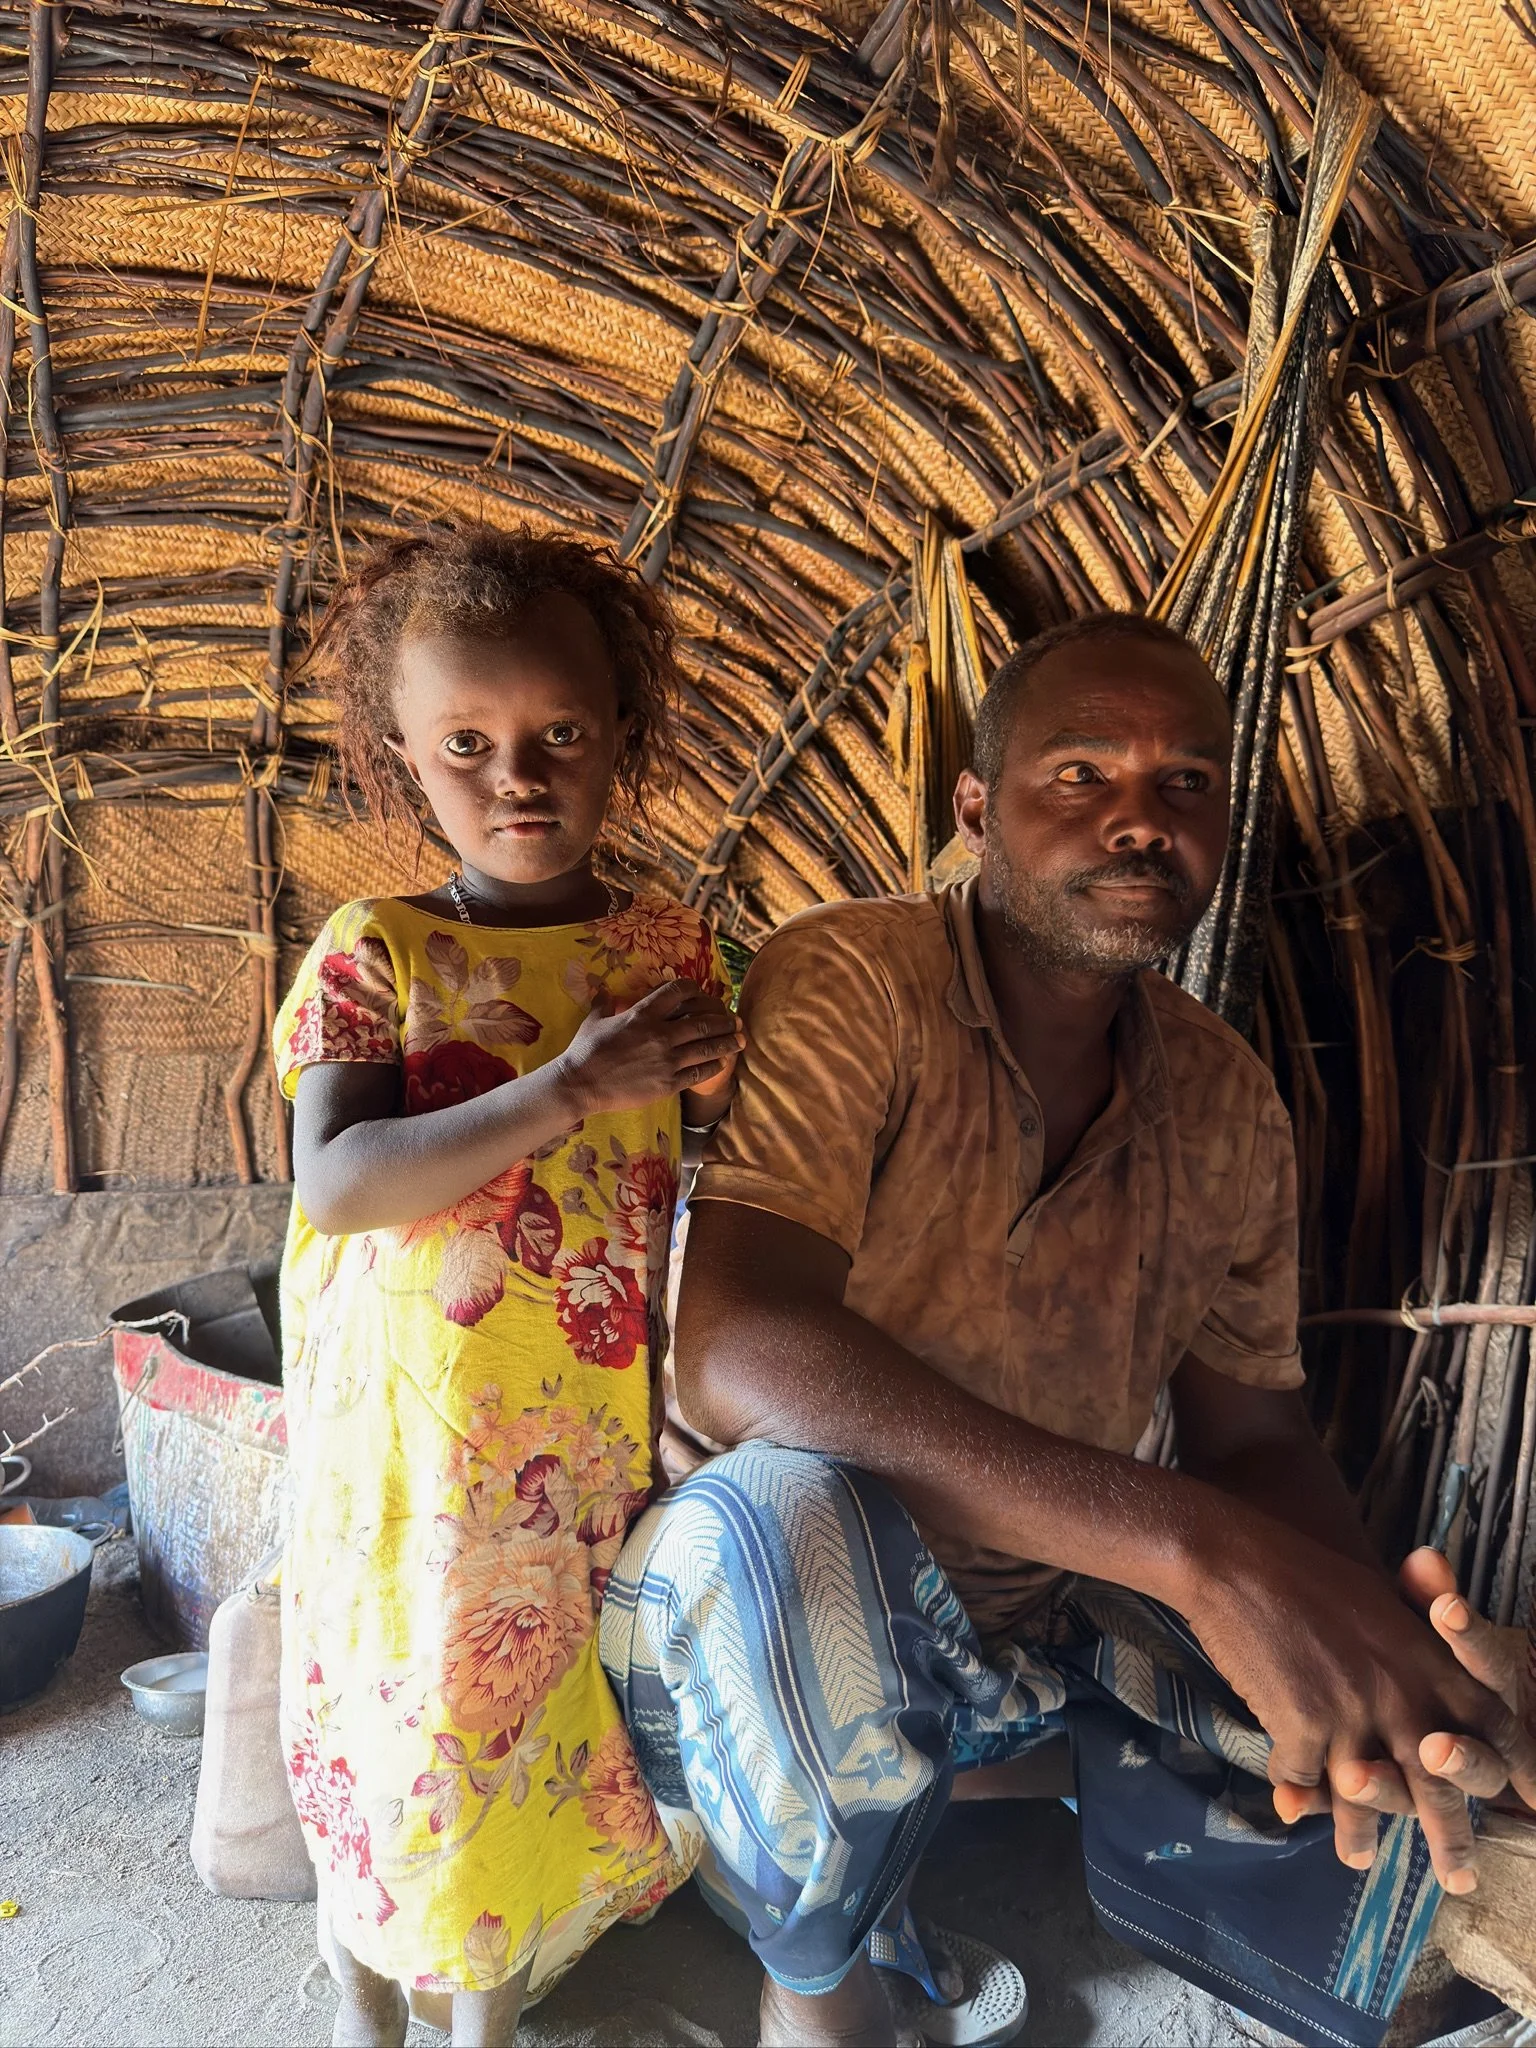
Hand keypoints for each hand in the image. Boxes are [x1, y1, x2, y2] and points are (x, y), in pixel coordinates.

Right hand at [560, 979, 742, 1117]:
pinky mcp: (668, 1083)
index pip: (678, 992)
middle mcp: (660, 1034)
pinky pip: (699, 1073)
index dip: (694, 990)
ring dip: (728, 1042)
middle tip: (735, 1020)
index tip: (703, 993)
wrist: (580, 1084)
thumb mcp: (594, 1020)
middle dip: (723, 1020)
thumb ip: (604, 1003)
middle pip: (703, 1023)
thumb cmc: (585, 1051)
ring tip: (741, 1040)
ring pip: (707, 1048)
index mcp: (643, 1014)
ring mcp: (667, 1061)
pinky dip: (714, 1066)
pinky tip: (722, 1063)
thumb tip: (602, 989)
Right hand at [1187, 1519, 1535, 1892]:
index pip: (1492, 1722)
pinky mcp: (1304, 1727)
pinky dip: (1296, 1791)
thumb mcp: (1378, 1596)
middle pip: (1442, 1783)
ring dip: (1361, 1833)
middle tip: (1460, 1879)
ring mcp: (1354, 1714)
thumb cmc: (1307, 1570)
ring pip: (1367, 1796)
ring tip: (1359, 1860)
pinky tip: (1290, 1804)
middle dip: (1451, 1837)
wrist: (1238, 1558)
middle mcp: (1403, 1694)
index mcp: (1430, 1660)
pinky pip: (1305, 1778)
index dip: (1511, 1764)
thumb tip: (1445, 1652)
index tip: (1526, 1799)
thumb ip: (1417, 1635)